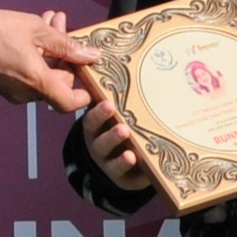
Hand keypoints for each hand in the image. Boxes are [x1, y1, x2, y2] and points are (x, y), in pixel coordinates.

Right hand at [0, 7, 91, 110]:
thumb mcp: (37, 30)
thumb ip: (67, 45)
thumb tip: (92, 56)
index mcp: (38, 82)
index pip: (70, 102)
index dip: (85, 94)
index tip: (91, 77)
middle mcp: (27, 93)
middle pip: (59, 81)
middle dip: (65, 52)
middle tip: (63, 24)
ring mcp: (14, 91)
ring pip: (44, 74)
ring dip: (51, 49)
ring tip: (50, 20)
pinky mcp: (4, 85)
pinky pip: (29, 75)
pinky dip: (37, 56)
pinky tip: (36, 30)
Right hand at [71, 63, 157, 194]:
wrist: (122, 163)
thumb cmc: (123, 126)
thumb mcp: (121, 112)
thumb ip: (125, 95)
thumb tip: (143, 57)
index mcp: (96, 127)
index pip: (92, 119)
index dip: (98, 112)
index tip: (108, 103)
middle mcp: (99, 146)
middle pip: (100, 141)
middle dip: (110, 134)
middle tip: (122, 127)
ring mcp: (111, 164)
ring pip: (112, 162)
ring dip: (121, 159)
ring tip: (131, 153)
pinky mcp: (126, 180)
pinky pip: (128, 178)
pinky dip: (134, 174)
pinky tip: (141, 168)